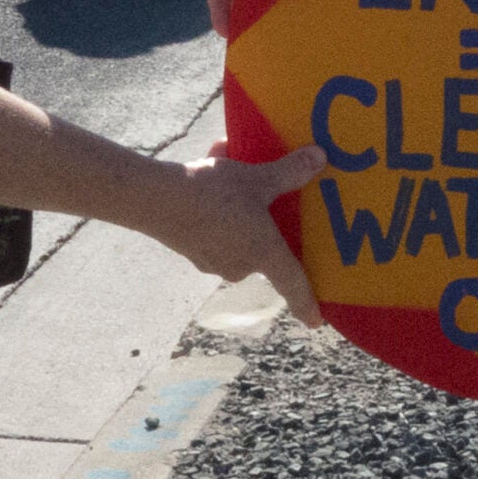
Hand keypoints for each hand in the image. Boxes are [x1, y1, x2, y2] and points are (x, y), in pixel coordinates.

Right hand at [161, 141, 325, 325]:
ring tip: (232, 167)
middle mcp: (241, 265)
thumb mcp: (256, 177)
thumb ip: (290, 172)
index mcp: (263, 254)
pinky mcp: (192, 251)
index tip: (315, 321)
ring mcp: (214, 261)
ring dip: (238, 207)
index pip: (292, 284)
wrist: (155, 200)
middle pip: (264, 248)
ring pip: (236, 234)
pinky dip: (217, 206)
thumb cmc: (214, 193)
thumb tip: (321, 157)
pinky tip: (209, 169)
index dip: (305, 303)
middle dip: (266, 220)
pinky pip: (215, 229)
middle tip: (269, 193)